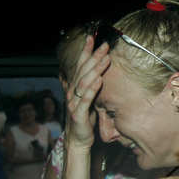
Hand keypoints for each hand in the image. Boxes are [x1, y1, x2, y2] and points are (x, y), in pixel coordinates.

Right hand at [65, 36, 110, 150]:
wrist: (78, 139)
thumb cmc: (85, 118)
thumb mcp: (87, 99)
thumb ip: (88, 86)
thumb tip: (95, 72)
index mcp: (75, 88)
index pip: (80, 66)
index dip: (85, 52)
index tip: (91, 38)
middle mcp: (72, 92)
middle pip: (83, 71)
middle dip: (94, 57)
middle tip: (104, 45)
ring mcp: (74, 103)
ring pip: (84, 83)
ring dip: (95, 70)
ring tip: (105, 59)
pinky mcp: (79, 114)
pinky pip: (86, 100)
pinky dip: (92, 89)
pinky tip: (99, 80)